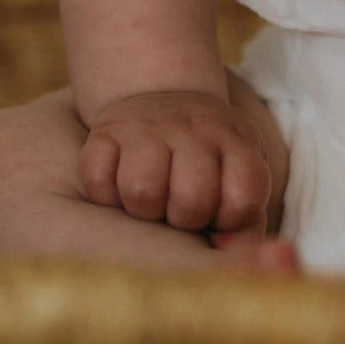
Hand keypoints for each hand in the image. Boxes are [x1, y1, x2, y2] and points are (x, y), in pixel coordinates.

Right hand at [79, 90, 270, 242]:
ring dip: (144, 210)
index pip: (244, 196)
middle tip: (179, 209)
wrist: (163, 96)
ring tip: (151, 198)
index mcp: (237, 141)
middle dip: (186, 220)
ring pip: (142, 190)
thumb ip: (246, 224)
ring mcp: (150, 125)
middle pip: (193, 200)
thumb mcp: (239, 177)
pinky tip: (121, 185)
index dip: (231, 219)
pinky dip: (106, 195)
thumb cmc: (207, 159)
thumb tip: (222, 247)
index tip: (220, 214)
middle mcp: (195, 127)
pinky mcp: (107, 129)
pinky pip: (98, 180)